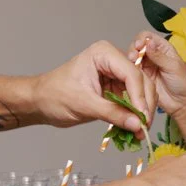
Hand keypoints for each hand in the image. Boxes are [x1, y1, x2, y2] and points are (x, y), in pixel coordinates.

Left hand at [35, 40, 153, 131]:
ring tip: (140, 131)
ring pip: (143, 92)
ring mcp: (118, 74)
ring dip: (143, 113)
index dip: (139, 97)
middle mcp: (115, 60)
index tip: (142, 119)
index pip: (131, 74)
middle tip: (144, 128)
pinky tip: (136, 128)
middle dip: (144, 106)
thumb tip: (138, 125)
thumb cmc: (54, 95)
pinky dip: (136, 115)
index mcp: (104, 54)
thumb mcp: (84, 104)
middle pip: (142, 82)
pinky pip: (134, 101)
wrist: (41, 102)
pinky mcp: (118, 88)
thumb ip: (113, 113)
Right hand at [127, 31, 185, 118]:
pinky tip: (131, 72)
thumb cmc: (183, 84)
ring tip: (132, 64)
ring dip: (130, 58)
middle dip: (133, 49)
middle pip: (137, 45)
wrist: (181, 103)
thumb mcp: (173, 67)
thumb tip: (149, 43)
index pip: (148, 37)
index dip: (142, 39)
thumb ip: (159, 56)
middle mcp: (153, 54)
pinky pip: (131, 69)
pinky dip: (129, 68)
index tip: (139, 46)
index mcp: (163, 48)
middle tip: (133, 57)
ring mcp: (146, 65)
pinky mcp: (141, 76)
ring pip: (133, 56)